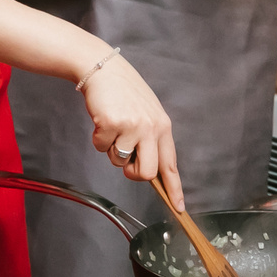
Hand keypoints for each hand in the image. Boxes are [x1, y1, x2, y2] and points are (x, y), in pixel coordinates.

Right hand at [81, 50, 180, 186]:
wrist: (104, 69)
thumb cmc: (124, 92)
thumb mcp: (147, 114)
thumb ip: (151, 139)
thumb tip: (150, 170)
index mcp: (163, 127)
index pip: (171, 164)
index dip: (175, 189)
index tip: (179, 207)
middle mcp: (151, 128)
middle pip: (146, 173)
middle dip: (132, 173)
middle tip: (126, 160)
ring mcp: (132, 126)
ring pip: (119, 162)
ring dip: (111, 150)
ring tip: (113, 127)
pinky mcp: (112, 124)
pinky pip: (101, 147)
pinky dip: (98, 138)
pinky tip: (102, 120)